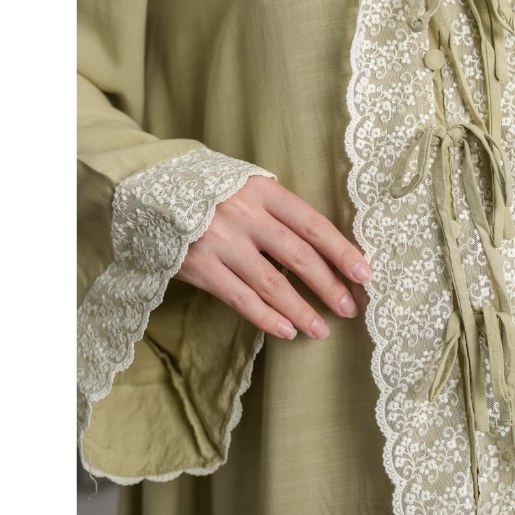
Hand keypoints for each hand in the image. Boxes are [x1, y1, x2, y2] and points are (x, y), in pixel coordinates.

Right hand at [175, 174, 370, 339]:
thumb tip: (320, 243)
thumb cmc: (211, 188)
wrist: (151, 187)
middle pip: (298, 256)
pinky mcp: (200, 267)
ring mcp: (221, 242)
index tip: (364, 274)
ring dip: (300, 310)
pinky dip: (266, 317)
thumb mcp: (248, 184)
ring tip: (321, 329)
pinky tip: (286, 330)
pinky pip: (240, 298)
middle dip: (328, 285)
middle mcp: (246, 215)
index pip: (313, 224)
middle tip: (349, 308)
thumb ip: (278, 209)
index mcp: (264, 191)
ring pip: (271, 284)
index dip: (341, 251)